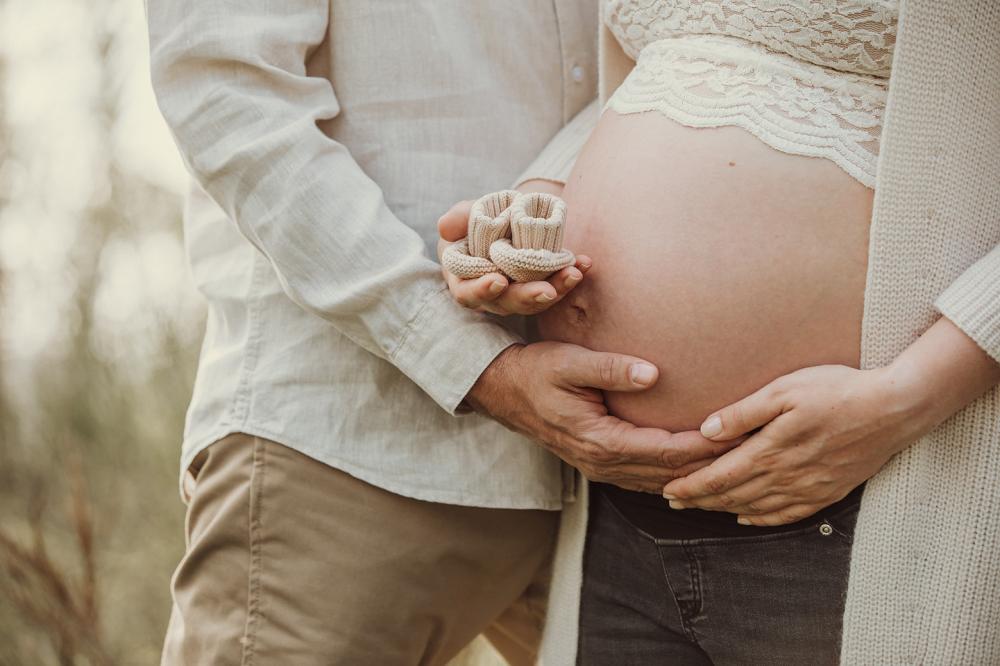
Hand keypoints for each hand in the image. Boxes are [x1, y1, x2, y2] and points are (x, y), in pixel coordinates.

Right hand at [437, 198, 591, 314]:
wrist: (507, 218)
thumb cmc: (478, 220)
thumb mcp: (466, 214)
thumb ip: (459, 218)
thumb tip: (446, 227)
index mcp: (465, 280)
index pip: (468, 293)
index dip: (481, 290)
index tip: (498, 280)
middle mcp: (492, 294)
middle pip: (508, 303)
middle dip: (528, 298)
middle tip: (546, 291)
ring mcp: (518, 294)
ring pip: (536, 301)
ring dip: (557, 289)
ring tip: (573, 273)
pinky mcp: (541, 286)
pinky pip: (556, 286)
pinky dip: (570, 276)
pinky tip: (585, 263)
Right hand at [468, 342, 739, 491]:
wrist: (502, 390)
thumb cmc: (535, 371)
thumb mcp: (569, 362)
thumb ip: (611, 368)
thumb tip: (653, 374)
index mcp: (599, 440)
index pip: (666, 451)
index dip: (706, 446)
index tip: (740, 434)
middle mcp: (603, 463)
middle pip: (671, 473)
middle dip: (712, 465)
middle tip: (754, 452)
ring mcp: (601, 469)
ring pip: (661, 481)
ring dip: (698, 475)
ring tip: (738, 465)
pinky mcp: (602, 464)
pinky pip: (648, 477)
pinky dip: (677, 475)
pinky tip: (701, 470)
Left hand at [661, 364, 925, 524]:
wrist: (894, 409)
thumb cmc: (837, 390)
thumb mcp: (785, 390)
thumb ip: (744, 413)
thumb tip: (705, 430)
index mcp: (771, 450)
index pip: (720, 476)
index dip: (691, 486)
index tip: (667, 489)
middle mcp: (787, 476)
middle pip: (733, 495)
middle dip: (699, 500)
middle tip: (671, 501)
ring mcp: (808, 488)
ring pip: (756, 508)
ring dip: (724, 510)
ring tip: (700, 509)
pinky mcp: (828, 491)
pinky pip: (787, 515)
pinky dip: (762, 519)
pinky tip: (747, 518)